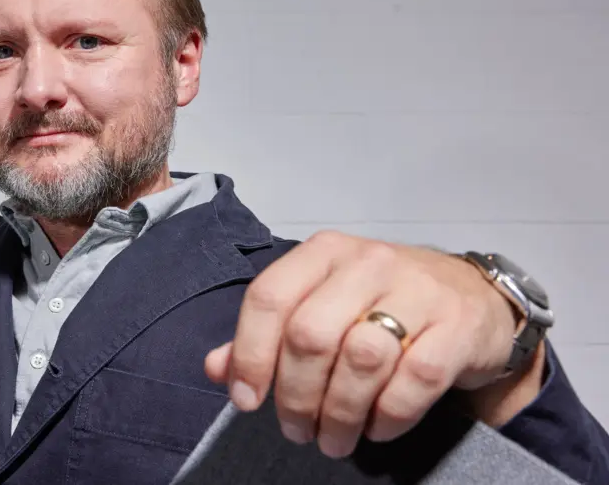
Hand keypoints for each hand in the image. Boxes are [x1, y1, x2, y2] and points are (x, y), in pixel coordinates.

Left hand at [205, 230, 520, 458]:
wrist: (475, 297)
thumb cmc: (384, 303)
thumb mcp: (321, 303)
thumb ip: (268, 334)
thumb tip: (216, 368)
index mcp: (323, 253)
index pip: (269, 297)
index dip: (250, 354)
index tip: (247, 400)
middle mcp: (367, 262)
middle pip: (310, 335)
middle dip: (295, 395)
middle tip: (298, 430)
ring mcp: (416, 290)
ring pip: (360, 359)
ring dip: (339, 413)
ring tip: (334, 438)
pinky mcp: (456, 326)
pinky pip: (414, 380)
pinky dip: (388, 416)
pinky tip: (376, 428)